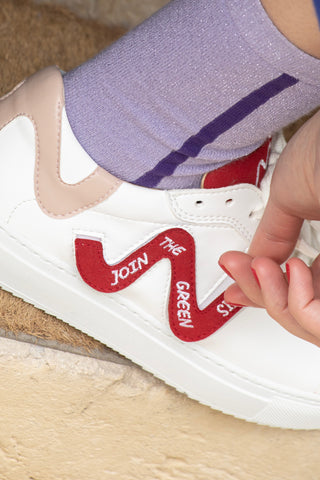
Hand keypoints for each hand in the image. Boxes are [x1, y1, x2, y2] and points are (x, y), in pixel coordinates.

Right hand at [219, 109, 319, 345]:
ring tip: (263, 268)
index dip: (261, 292)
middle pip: (296, 309)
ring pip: (307, 323)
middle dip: (259, 295)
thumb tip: (251, 261)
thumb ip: (270, 237)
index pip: (293, 287)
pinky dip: (295, 306)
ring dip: (273, 300)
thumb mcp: (287, 195)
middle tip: (241, 273)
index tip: (236, 287)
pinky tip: (292, 271)